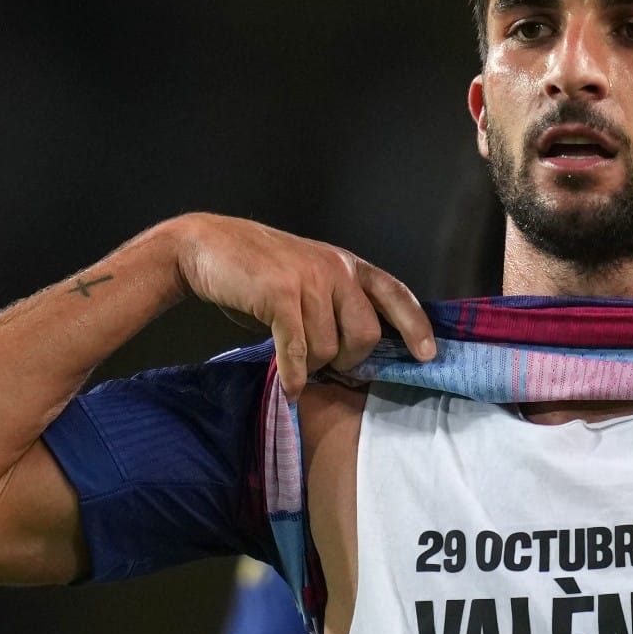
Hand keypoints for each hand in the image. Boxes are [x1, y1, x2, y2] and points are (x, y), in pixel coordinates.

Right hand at [168, 213, 435, 398]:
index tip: (428, 355)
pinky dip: (293, 374)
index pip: (396, 293)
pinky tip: (288, 386)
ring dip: (312, 365)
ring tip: (293, 358)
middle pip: (367, 335)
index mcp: (347, 265)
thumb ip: (335, 306)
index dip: (416, 326)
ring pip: (329, 347)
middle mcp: (335, 269)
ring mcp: (309, 280)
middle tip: (325, 363)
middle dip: (348, 360)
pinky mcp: (280, 294)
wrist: (204, 247)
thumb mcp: (308, 280)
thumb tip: (358, 352)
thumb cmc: (257, 271)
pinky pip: (297, 349)